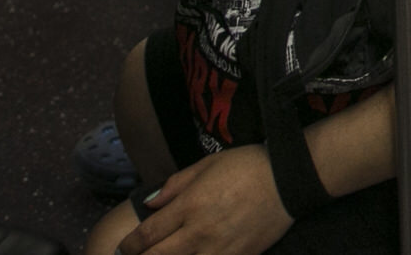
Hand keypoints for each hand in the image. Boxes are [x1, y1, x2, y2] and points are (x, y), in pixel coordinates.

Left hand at [117, 145, 290, 254]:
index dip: (130, 246)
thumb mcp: (208, 164)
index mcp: (190, 205)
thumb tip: (150, 203)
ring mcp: (219, 249)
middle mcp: (199, 232)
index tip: (122, 249)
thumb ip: (176, 184)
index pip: (148, 234)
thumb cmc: (247, 165)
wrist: (288, 179)